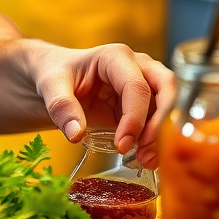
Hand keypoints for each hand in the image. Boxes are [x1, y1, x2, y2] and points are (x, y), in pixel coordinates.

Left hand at [28, 42, 175, 168]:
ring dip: (162, 135)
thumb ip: (62, 107)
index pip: (137, 86)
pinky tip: (145, 158)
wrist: (52, 76)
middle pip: (166, 89)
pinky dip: (156, 139)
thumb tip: (75, 134)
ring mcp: (142, 84)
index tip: (122, 145)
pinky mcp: (141, 104)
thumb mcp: (50, 85)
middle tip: (147, 153)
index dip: (135, 118)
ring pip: (167, 106)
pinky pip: (157, 120)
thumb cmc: (53, 72)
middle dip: (162, 122)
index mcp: (115, 57)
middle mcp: (136, 66)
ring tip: (146, 161)